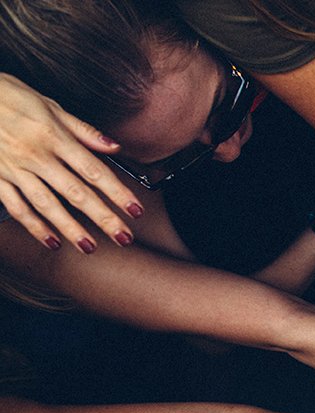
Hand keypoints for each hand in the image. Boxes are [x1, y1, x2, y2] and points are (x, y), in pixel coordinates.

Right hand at [0, 73, 141, 252]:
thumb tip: (113, 146)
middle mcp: (36, 155)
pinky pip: (16, 206)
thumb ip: (83, 130)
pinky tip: (51, 240)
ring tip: (89, 247)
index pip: (94, 170)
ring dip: (70, 228)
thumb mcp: (49, 105)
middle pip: (76, 192)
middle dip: (102, 218)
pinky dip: (33, 225)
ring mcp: (14, 168)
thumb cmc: (9, 97)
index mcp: (54, 136)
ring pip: (47, 204)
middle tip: (123, 237)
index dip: (117, 192)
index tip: (135, 210)